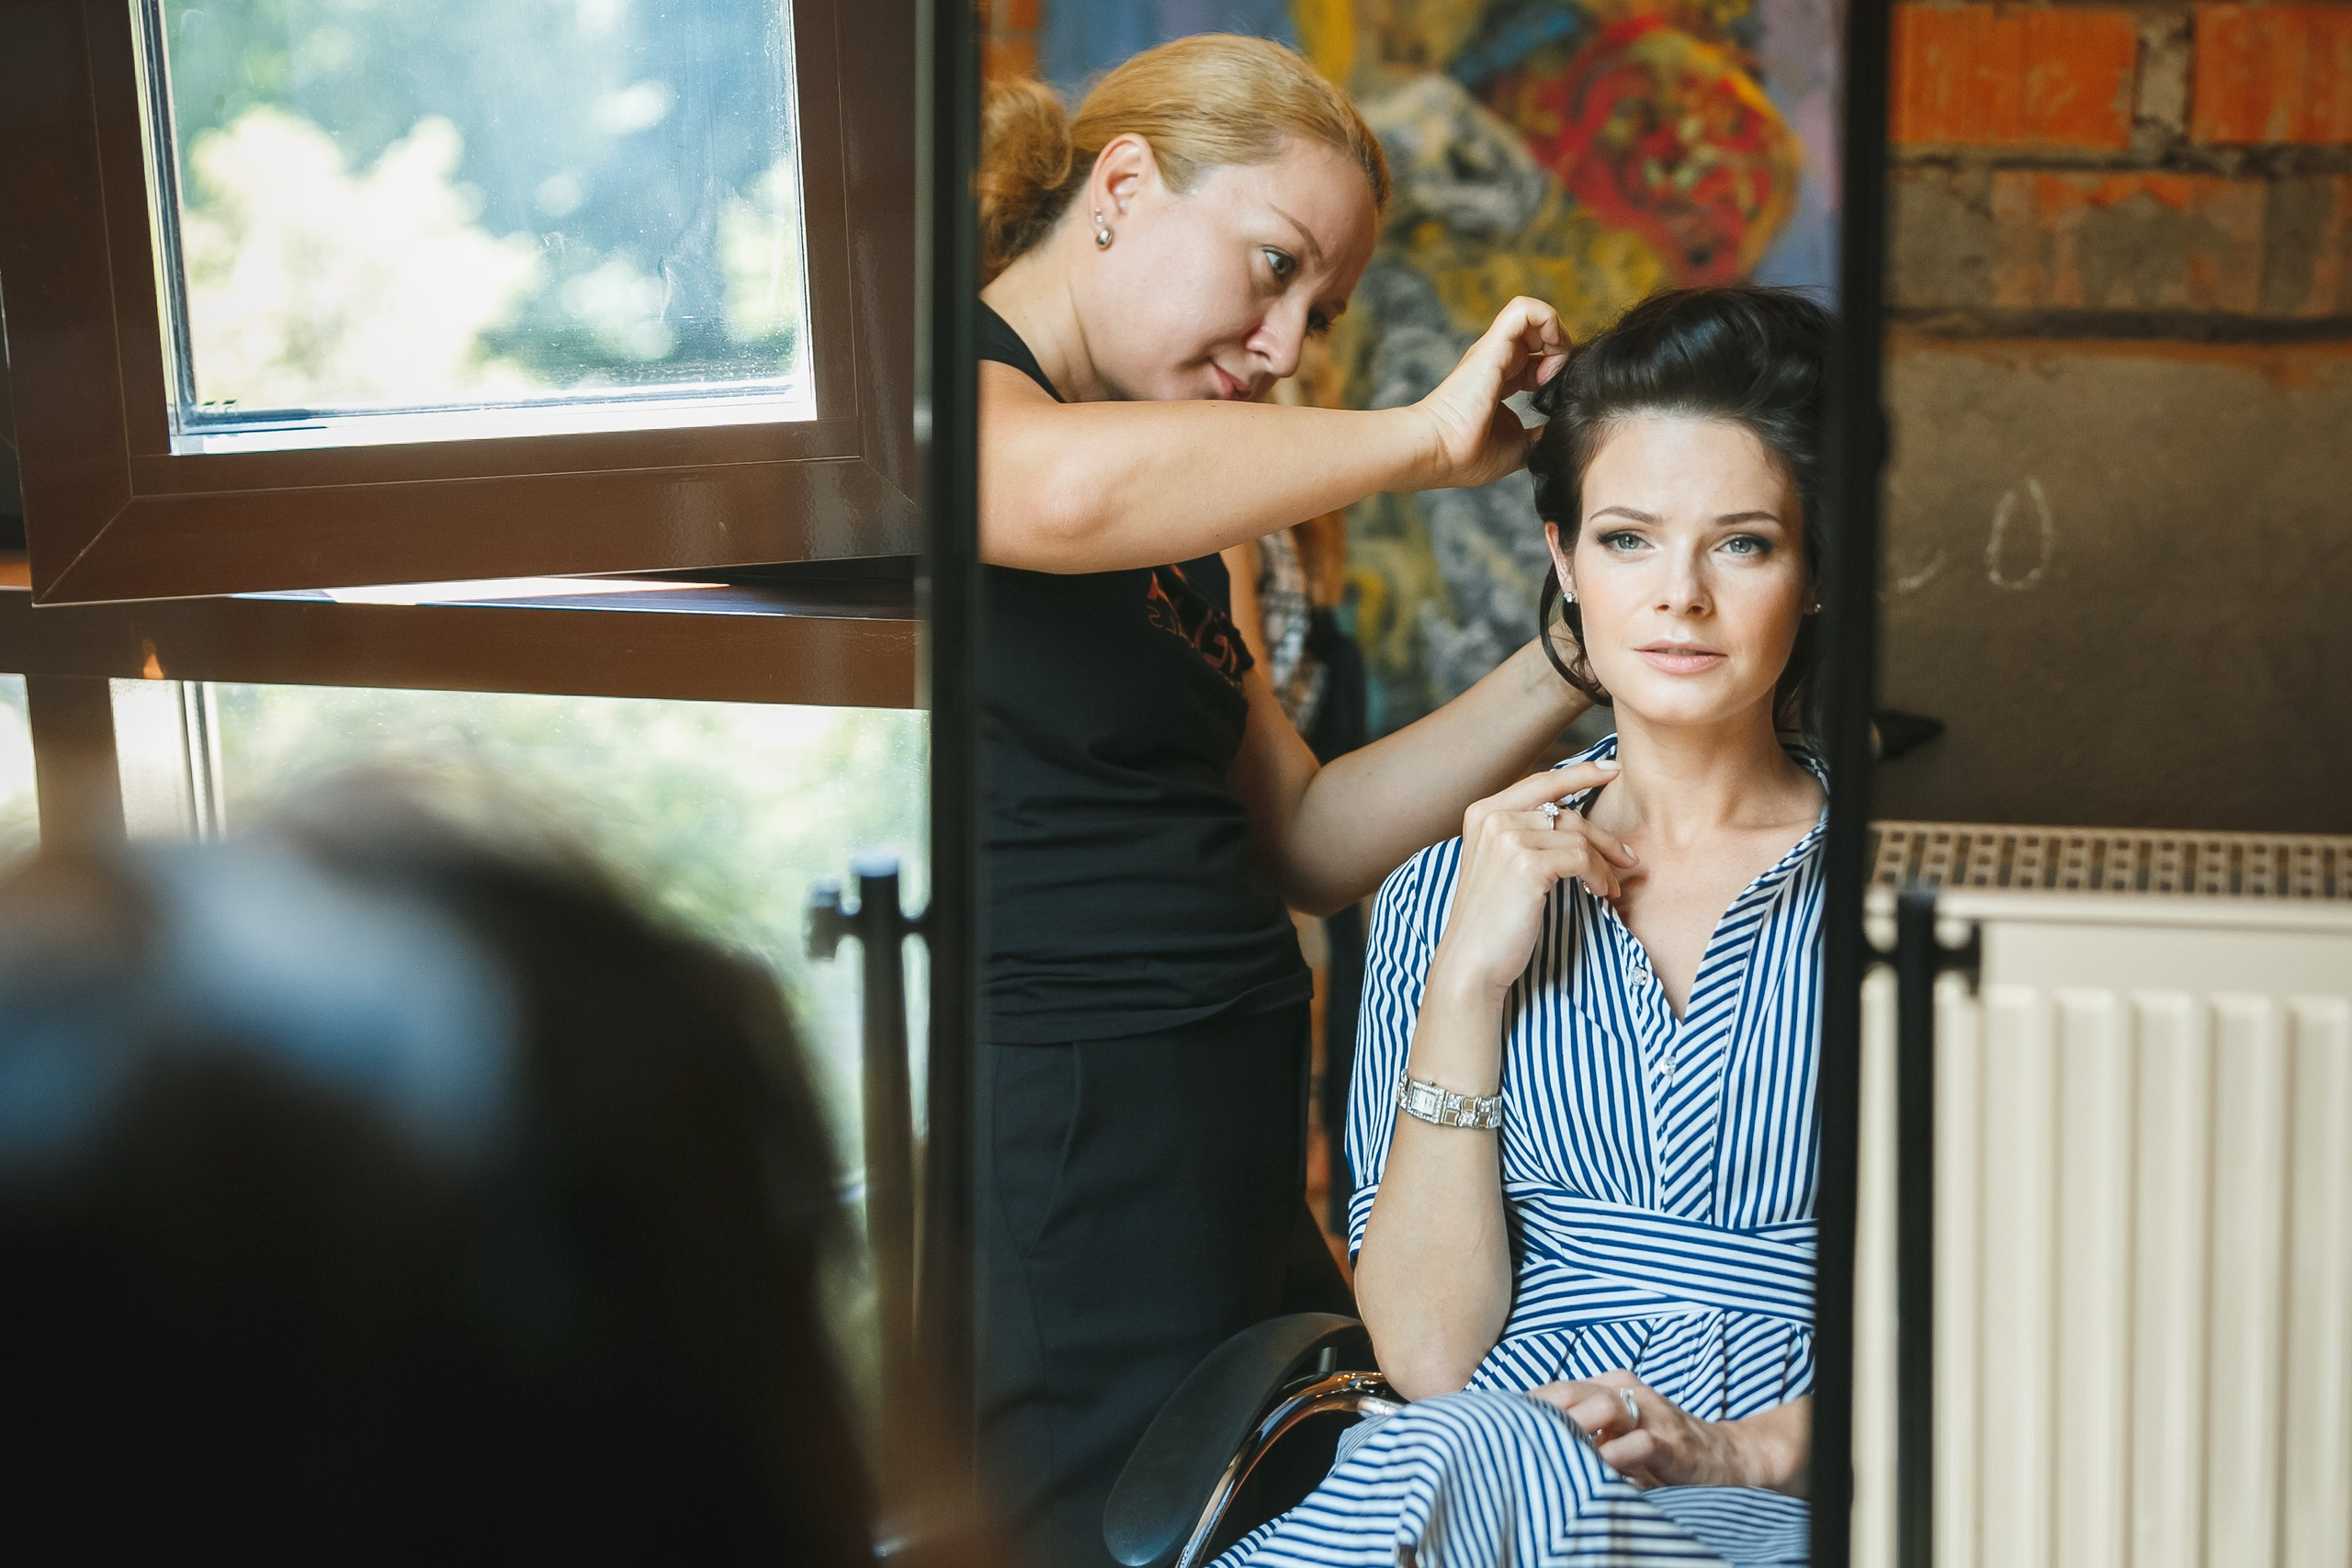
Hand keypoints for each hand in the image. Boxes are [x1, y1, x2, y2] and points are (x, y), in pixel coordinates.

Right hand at [1411, 297, 1571, 491]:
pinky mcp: (1494, 344)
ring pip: (1533, 313)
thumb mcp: (1519, 447)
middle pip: (1540, 333)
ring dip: (1556, 334)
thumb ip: (1539, 436)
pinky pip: (1525, 309)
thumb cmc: (1468, 455)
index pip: (1538, 358)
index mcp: (1502, 381)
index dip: (1557, 370)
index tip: (1554, 398)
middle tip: (1557, 382)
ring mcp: (1494, 349)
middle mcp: (1498, 360)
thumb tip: (1561, 436)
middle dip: (1562, 350)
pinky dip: (1549, 321)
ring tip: (1554, 366)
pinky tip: (1553, 351)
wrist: (1439, 451)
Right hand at [1425, 764, 1635, 1002]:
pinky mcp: (1527, 864)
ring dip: (1603, 863)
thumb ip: (1524, 834)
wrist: (1472, 962)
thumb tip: (1575, 820)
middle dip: (1603, 835)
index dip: (1580, 773)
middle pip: (1566, 812)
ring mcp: (1508, 838)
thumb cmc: (1491, 921)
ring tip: (1610, 886)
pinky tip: (1600, 894)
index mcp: (1482, 813)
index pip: (1541, 781)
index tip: (1612, 770)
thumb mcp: (1500, 865)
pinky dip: (1598, 877)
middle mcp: (1493, 818)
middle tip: (1627, 857)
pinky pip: (1582, 859)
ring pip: (1578, 837)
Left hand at [1530, 1375, 1808, 1494]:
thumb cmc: (1658, 1449)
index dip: (1527, 1406)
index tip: (1496, 1424)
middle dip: (1540, 1413)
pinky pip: (1638, 1441)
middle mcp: (1625, 1390)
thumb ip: (1581, 1432)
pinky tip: (1594, 1468)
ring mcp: (1649, 1412)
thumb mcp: (1615, 1434)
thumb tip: (1527, 1442)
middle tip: (1509, 1436)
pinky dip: (1613, 1454)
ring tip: (1545, 1446)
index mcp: (1607, 1385)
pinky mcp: (1670, 1440)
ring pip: (1601, 1407)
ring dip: (1572, 1426)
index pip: (1556, 1389)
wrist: (1722, 1457)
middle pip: (1571, 1392)